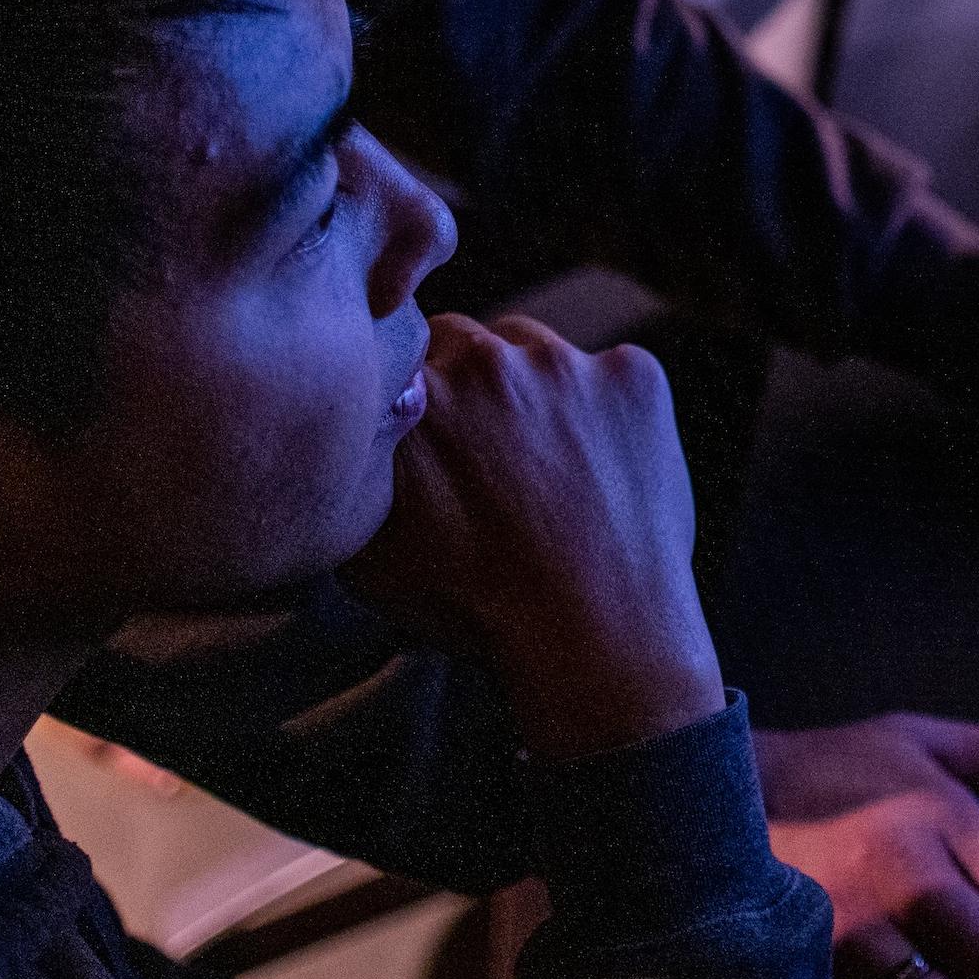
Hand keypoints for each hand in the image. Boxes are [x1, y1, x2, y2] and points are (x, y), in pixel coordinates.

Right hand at [343, 315, 722, 760]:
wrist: (590, 635)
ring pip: (540, 352)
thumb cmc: (475, 606)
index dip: (419, 392)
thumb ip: (351, 473)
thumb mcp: (366, 551)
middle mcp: (486, 358)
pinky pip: (614, 372)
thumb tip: (344, 441)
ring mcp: (568, 361)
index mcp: (415, 390)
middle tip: (492, 455)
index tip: (436, 432)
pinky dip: (609, 409)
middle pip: (472, 343)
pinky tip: (605, 471)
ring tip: (551, 468)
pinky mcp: (634, 376)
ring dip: (539, 390)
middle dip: (475, 386)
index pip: (405, 349)